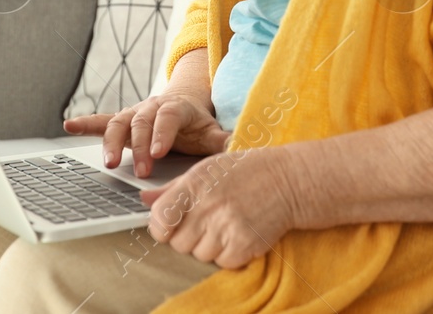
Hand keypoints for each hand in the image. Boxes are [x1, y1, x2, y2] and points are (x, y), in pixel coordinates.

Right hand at [63, 90, 228, 177]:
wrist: (184, 106)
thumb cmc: (197, 124)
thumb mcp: (212, 131)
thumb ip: (222, 140)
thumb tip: (237, 147)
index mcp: (176, 108)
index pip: (168, 118)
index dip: (162, 133)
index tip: (158, 152)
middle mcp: (152, 107)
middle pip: (142, 122)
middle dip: (140, 145)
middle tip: (142, 170)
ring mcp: (135, 113)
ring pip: (120, 123)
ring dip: (112, 141)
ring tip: (110, 162)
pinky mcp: (123, 121)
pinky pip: (102, 121)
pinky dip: (86, 123)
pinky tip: (69, 125)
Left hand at [142, 148, 296, 268]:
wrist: (288, 180)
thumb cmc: (245, 172)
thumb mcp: (206, 169)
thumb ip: (173, 188)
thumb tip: (144, 200)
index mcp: (194, 184)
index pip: (159, 219)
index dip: (162, 227)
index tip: (169, 226)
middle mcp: (207, 206)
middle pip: (178, 243)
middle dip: (188, 237)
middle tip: (207, 222)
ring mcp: (226, 227)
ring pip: (199, 255)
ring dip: (209, 246)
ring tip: (226, 225)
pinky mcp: (243, 245)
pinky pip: (221, 263)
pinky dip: (229, 255)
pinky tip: (239, 234)